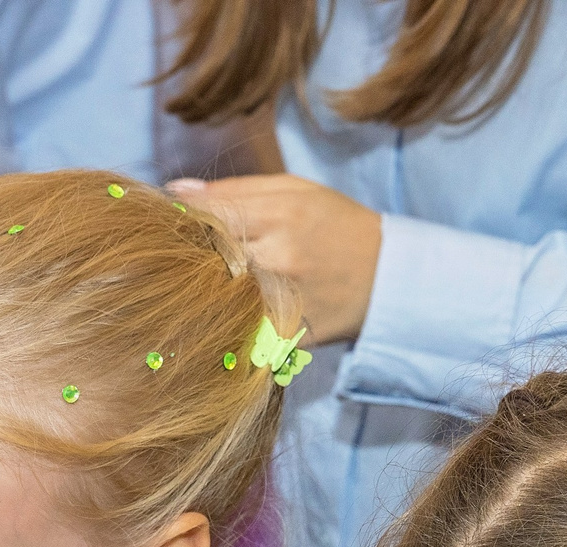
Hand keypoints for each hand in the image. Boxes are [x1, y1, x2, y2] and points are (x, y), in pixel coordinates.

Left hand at [163, 174, 383, 346]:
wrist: (389, 279)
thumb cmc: (338, 226)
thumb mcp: (297, 191)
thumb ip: (236, 189)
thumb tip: (176, 191)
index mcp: (280, 215)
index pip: (207, 216)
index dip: (186, 222)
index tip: (181, 226)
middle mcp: (278, 259)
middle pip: (207, 259)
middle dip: (194, 258)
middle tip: (189, 257)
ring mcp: (281, 302)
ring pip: (218, 298)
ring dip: (208, 290)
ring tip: (213, 282)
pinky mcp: (285, 338)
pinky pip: (239, 330)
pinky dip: (229, 321)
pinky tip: (232, 311)